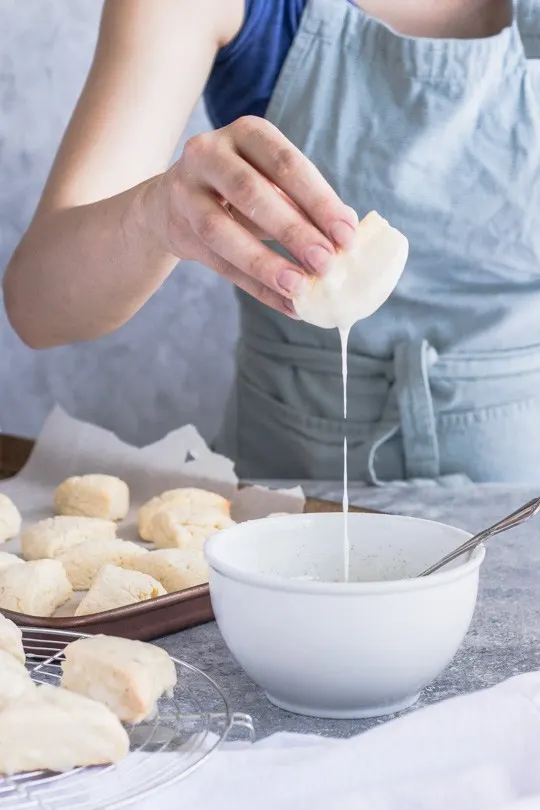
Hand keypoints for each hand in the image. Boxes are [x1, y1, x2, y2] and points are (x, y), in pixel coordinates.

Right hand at [145, 117, 357, 316]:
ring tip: (299, 288)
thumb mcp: (272, 183)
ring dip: (265, 263)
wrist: (175, 202)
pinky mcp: (178, 230)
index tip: (347, 234)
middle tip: (326, 263)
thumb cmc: (242, 191)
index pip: (286, 163)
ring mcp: (186, 191)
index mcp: (247, 133)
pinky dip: (255, 287)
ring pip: (222, 231)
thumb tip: (347, 235)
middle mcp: (209, 153)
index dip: (318, 200)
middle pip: (251, 192)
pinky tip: (286, 304)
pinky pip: (218, 264)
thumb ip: (305, 204)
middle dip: (293, 231)